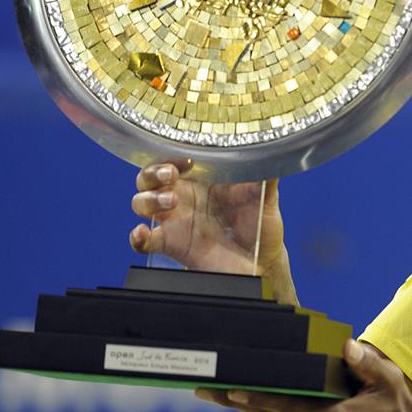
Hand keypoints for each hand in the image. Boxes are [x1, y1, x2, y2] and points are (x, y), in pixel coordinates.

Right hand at [129, 160, 285, 277]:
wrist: (263, 262)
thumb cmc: (262, 224)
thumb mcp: (266, 195)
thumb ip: (266, 173)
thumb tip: (275, 150)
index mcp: (203, 179)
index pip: (175, 158)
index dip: (172, 155)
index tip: (186, 160)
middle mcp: (185, 197)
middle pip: (149, 177)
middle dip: (152, 173)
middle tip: (170, 176)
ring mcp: (176, 220)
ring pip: (142, 203)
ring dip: (148, 199)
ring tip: (171, 203)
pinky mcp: (173, 245)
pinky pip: (144, 241)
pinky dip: (137, 237)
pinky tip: (142, 233)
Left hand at [196, 340, 411, 411]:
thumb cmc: (396, 408)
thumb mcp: (388, 381)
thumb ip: (366, 363)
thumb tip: (345, 345)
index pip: (286, 407)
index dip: (257, 398)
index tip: (232, 389)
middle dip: (236, 402)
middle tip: (206, 389)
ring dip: (245, 409)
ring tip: (217, 394)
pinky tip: (247, 404)